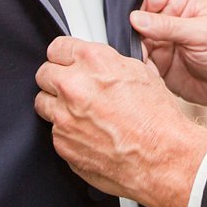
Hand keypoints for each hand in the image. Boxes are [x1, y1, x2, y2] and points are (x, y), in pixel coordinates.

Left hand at [34, 37, 206, 206]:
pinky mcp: (62, 144)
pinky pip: (55, 133)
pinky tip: (89, 135)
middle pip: (44, 74)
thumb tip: (100, 65)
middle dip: (57, 79)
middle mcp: (73, 86)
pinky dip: (67, 133)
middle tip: (73, 88)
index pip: (57, 48)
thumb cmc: (158, 119)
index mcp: (93, 62)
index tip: (66, 62)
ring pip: (43, 103)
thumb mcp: (141, 73)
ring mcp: (64, 117)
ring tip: (81, 114)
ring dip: (58, 106)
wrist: (163, 157)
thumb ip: (110, 64)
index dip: (64, 56)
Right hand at [133, 0, 206, 129]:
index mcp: (179, 1)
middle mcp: (166, 19)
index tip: (128, 25)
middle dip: (130, 35)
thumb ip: (167, 26)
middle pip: (134, 22)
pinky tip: (145, 73)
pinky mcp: (157, 63)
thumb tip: (135, 18)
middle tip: (137, 48)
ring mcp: (160, 42)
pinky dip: (137, 68)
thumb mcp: (201, 34)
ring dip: (133, 53)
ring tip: (143, 62)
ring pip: (132, 44)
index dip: (133, 10)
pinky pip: (138, 63)